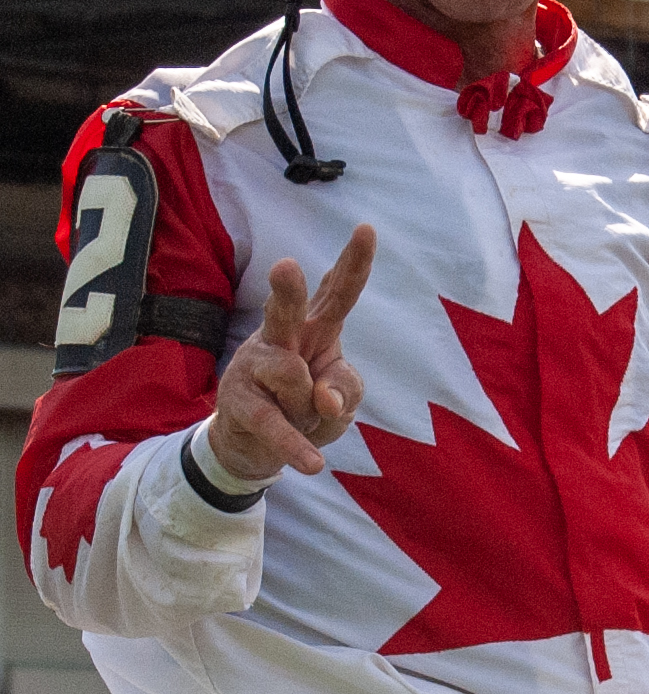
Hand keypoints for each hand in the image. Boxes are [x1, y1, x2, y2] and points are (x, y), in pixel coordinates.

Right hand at [207, 226, 376, 483]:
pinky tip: (313, 464)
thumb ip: (344, 391)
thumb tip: (323, 397)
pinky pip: (275, 424)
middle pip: (288, 309)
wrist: (254, 446)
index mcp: (316, 328)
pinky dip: (296, 446)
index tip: (367, 229)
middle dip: (287, 289)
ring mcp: (255, 366)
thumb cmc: (304, 409)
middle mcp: (283, 338)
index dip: (352, 263)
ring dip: (308, 410)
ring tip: (300, 417)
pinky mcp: (238, 401)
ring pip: (291, 376)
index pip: (336, 292)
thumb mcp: (341, 402)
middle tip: (285, 265)